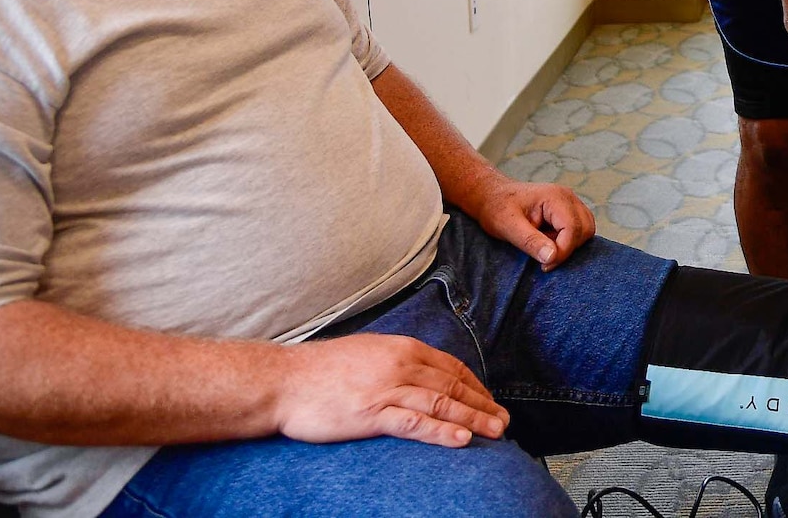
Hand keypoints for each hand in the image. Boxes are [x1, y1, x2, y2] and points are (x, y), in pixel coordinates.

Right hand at [273, 334, 507, 447]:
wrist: (283, 381)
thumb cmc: (321, 371)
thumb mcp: (367, 353)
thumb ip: (395, 361)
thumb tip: (419, 373)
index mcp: (402, 348)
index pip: (451, 366)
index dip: (475, 385)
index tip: (489, 400)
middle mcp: (401, 365)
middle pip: (453, 385)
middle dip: (483, 404)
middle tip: (504, 420)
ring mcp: (387, 388)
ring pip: (442, 404)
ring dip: (473, 418)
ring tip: (495, 431)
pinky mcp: (372, 413)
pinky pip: (415, 423)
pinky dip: (442, 431)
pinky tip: (462, 440)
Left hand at [462, 174, 595, 269]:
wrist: (492, 196)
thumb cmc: (497, 208)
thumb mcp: (508, 227)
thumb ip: (530, 242)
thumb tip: (552, 257)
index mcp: (555, 197)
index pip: (573, 228)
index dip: (563, 251)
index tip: (545, 266)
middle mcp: (568, 197)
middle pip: (585, 229)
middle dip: (568, 248)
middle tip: (544, 259)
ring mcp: (570, 203)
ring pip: (586, 229)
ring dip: (569, 245)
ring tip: (545, 247)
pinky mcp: (568, 211)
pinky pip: (580, 229)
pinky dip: (568, 241)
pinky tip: (548, 242)